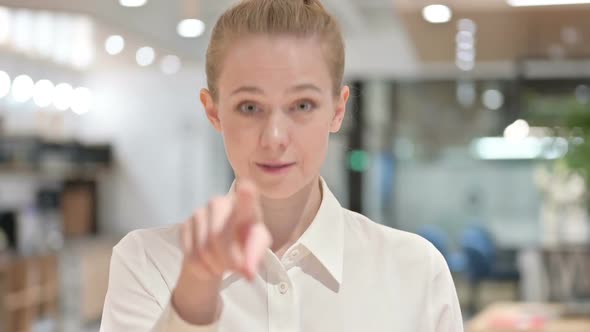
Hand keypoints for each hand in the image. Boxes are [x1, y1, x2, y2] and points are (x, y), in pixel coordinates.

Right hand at [172, 179, 271, 323]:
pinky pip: (191, 256)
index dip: (246, 195)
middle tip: (236, 268)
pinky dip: (203, 269)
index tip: (247, 188)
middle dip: (228, 259)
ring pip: (203, 249)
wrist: (221, 246)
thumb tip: (248, 273)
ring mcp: (199, 212)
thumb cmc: (245, 241)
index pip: (245, 200)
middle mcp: (220, 202)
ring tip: (224, 264)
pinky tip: (210, 265)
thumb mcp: (256, 248)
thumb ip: (255, 257)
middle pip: (217, 235)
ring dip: (216, 266)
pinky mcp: (184, 225)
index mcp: (245, 206)